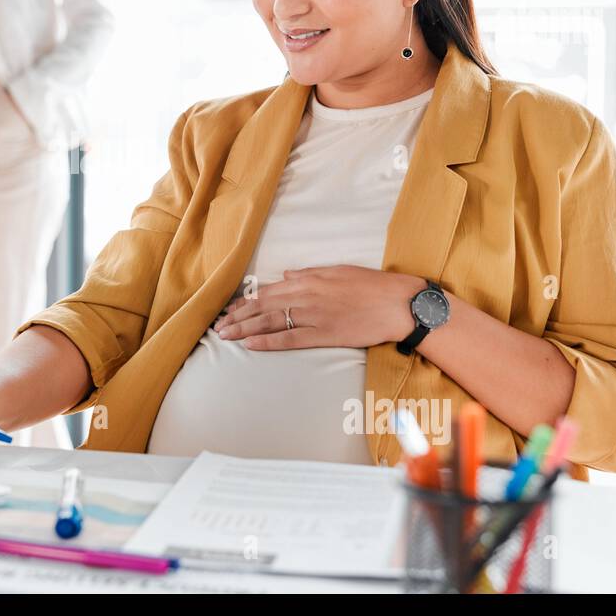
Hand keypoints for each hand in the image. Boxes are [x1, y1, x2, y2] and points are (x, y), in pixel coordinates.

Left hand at [212, 265, 421, 350]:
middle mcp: (305, 295)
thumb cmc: (371, 285)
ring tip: (225, 336)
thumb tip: (286, 274)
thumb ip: (309, 273)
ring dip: (244, 329)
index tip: (230, 309)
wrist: (397, 303)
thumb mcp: (337, 270)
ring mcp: (312, 316)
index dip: (246, 301)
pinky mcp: (323, 334)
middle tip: (218, 326)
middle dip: (237, 316)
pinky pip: (289, 339)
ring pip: (270, 322)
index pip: (268, 291)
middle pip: (262, 306)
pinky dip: (267, 342)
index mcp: (308, 279)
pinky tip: (250, 345)